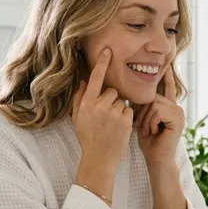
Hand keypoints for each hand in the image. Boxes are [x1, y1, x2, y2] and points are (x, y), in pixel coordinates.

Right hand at [72, 48, 133, 172]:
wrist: (99, 159)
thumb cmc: (88, 138)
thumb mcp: (78, 118)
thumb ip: (80, 98)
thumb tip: (84, 81)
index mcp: (86, 103)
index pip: (96, 78)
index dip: (102, 63)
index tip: (108, 49)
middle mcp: (99, 105)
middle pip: (112, 91)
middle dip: (111, 100)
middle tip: (106, 116)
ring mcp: (113, 112)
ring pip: (122, 101)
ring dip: (119, 109)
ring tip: (112, 124)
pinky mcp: (125, 120)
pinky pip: (129, 110)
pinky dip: (126, 117)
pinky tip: (119, 128)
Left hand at [136, 68, 184, 167]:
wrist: (156, 160)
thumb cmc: (148, 142)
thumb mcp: (142, 119)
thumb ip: (141, 105)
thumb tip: (131, 90)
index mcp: (169, 107)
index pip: (167, 88)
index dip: (166, 76)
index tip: (167, 64)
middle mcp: (176, 108)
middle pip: (153, 96)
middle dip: (143, 113)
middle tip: (144, 128)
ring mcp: (179, 113)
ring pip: (154, 104)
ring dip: (145, 119)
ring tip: (148, 131)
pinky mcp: (178, 119)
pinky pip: (157, 111)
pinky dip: (150, 123)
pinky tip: (154, 132)